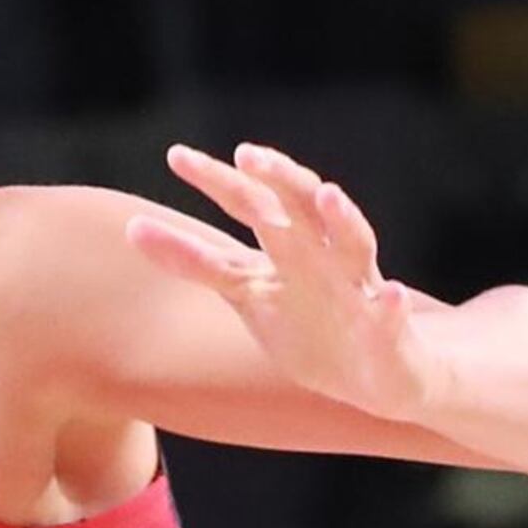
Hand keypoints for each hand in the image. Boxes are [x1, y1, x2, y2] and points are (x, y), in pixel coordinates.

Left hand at [132, 143, 432, 425]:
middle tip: (247, 152)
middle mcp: (326, 260)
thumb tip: (134, 228)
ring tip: (329, 195)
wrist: (382, 375)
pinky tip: (393, 295)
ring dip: (344, 220)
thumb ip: (199, 261)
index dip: (216, 181)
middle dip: (279, 180)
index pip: (251, 204)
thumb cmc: (311, 326)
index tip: (176, 155)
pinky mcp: (389, 334)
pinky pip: (394, 319)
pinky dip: (393, 306)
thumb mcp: (248, 291)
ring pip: (356, 247)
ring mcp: (360, 293)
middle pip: (301, 211)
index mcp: (291, 250)